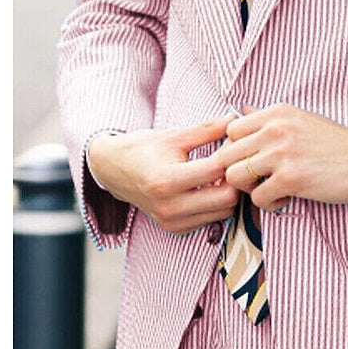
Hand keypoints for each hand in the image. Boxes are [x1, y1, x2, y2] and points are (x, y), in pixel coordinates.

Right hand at [87, 115, 239, 234]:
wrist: (112, 170)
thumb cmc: (142, 149)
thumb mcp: (173, 136)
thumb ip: (207, 129)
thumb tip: (234, 119)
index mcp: (166, 180)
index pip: (217, 170)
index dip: (231, 154)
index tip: (233, 143)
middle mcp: (170, 206)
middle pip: (227, 198)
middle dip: (235, 177)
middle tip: (233, 161)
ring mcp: (173, 221)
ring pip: (224, 212)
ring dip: (229, 192)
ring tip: (222, 172)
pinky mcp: (176, 229)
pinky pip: (212, 220)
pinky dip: (218, 204)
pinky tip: (211, 186)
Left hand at [216, 104, 347, 212]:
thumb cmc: (335, 143)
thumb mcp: (301, 119)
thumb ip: (270, 118)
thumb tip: (243, 110)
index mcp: (277, 113)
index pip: (231, 130)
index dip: (236, 150)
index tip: (252, 161)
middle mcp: (276, 129)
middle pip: (226, 154)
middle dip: (238, 172)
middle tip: (258, 180)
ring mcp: (282, 153)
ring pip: (234, 176)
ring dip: (248, 189)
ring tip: (270, 188)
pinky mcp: (291, 178)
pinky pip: (257, 198)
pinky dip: (269, 203)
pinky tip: (286, 198)